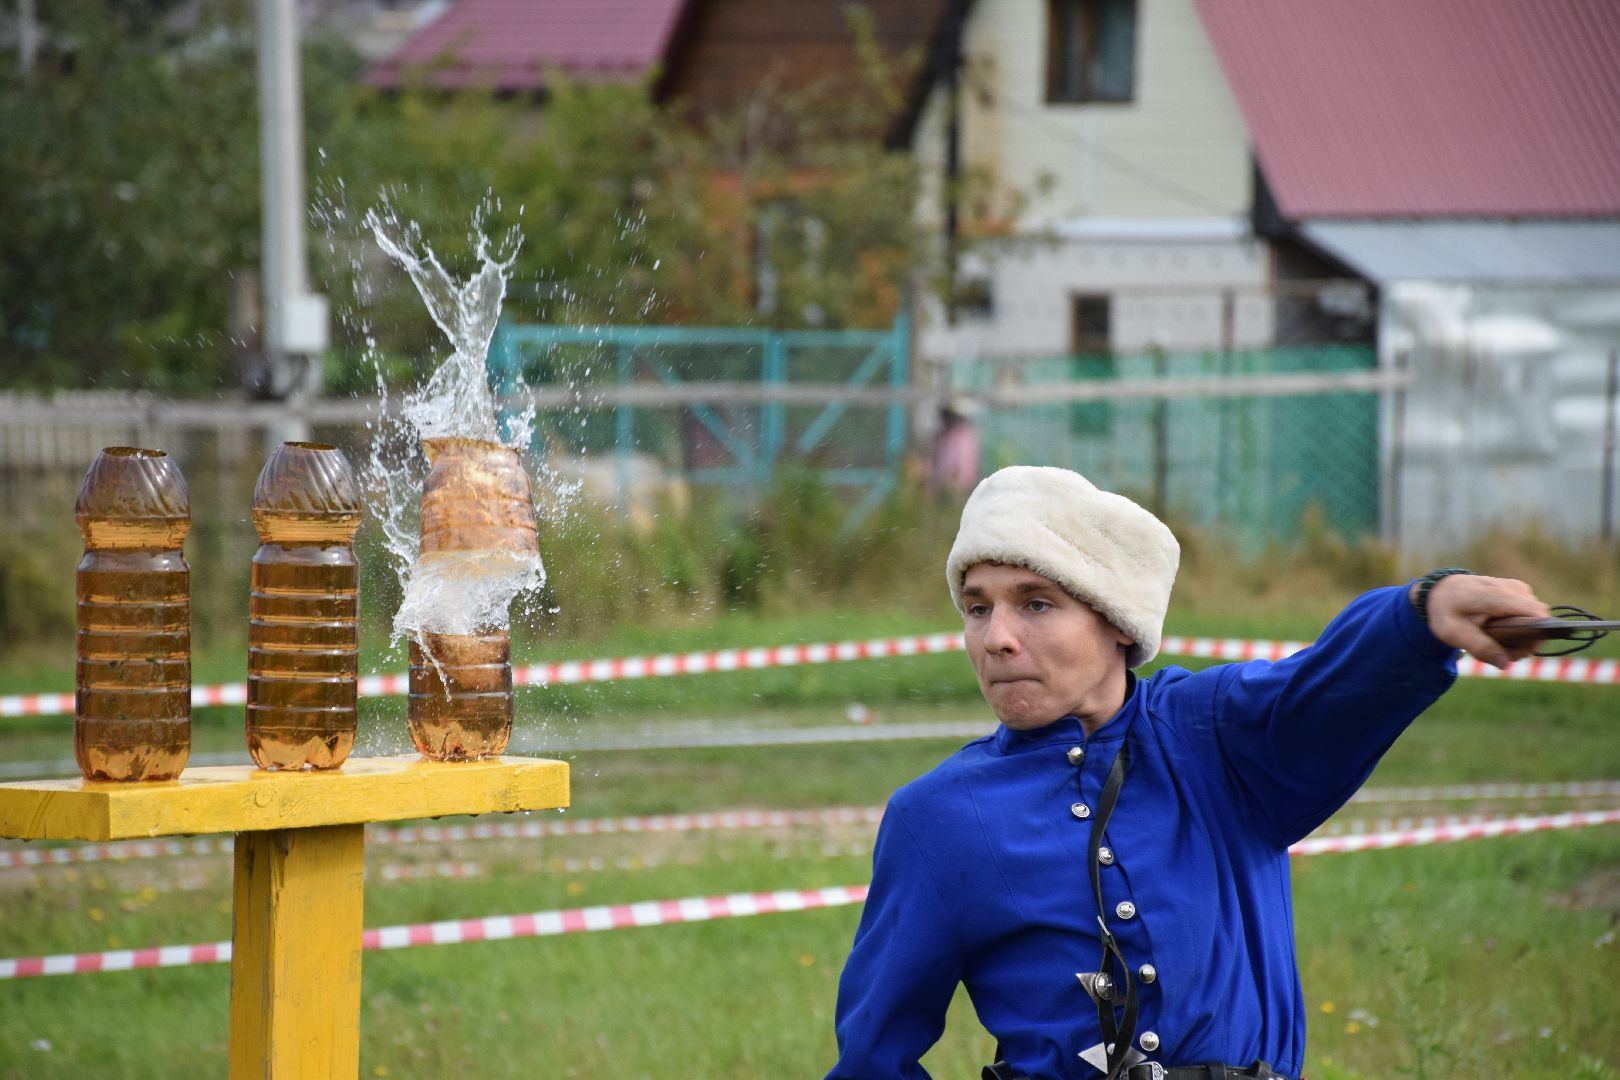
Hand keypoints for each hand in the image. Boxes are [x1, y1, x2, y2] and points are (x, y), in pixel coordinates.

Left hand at [1416, 574, 1551, 668]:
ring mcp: (1515, 587)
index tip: (1520, 650)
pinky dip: (1518, 623)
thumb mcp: (1453, 633)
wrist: (1439, 591)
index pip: (1537, 612)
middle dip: (1527, 639)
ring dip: (1522, 633)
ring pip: (1535, 615)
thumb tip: (1505, 663)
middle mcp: (1511, 588)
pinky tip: (1499, 630)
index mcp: (1496, 596)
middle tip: (1501, 651)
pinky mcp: (1516, 590)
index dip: (1537, 634)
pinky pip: (1528, 611)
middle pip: (1539, 617)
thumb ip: (1480, 647)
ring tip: (1496, 640)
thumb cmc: (1445, 611)